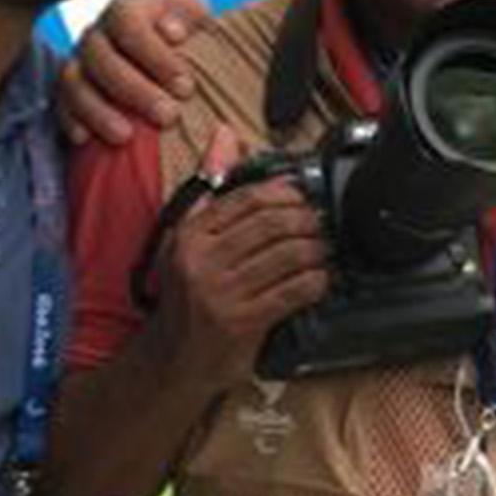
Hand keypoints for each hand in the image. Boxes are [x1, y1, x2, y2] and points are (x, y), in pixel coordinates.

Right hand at [58, 0, 209, 145]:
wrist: (167, 46)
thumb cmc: (184, 30)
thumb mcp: (194, 14)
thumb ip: (189, 14)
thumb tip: (173, 33)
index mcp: (126, 10)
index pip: (128, 24)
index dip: (154, 55)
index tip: (186, 87)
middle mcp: (97, 34)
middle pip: (101, 57)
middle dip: (135, 90)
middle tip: (168, 117)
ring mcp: (79, 61)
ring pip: (75, 81)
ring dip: (98, 110)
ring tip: (126, 136)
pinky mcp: (68, 89)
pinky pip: (60, 103)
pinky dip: (71, 120)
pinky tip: (85, 140)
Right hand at [152, 124, 331, 387]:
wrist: (171, 360)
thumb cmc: (183, 295)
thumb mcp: (184, 238)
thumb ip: (208, 186)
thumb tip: (226, 135)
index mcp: (190, 236)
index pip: (246, 200)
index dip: (284, 194)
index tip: (303, 196)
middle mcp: (203, 261)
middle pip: (272, 224)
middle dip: (306, 220)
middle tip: (321, 223)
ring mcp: (223, 293)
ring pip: (287, 255)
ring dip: (316, 250)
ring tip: (324, 249)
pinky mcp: (243, 321)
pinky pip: (292, 291)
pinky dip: (315, 282)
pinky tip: (321, 279)